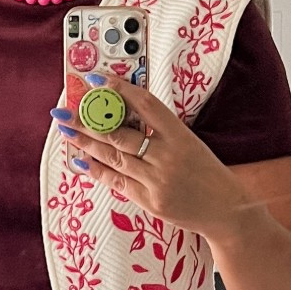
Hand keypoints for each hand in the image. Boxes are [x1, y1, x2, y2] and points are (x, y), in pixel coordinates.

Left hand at [54, 81, 246, 242]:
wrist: (226, 210)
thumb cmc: (206, 172)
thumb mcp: (189, 143)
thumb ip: (160, 131)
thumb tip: (122, 115)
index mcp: (180, 135)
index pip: (145, 104)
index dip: (118, 89)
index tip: (95, 79)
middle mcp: (168, 155)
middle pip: (119, 133)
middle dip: (88, 120)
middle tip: (64, 111)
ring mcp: (158, 180)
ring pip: (113, 157)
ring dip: (86, 143)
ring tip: (67, 131)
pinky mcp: (151, 201)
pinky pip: (118, 182)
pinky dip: (97, 170)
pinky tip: (80, 160)